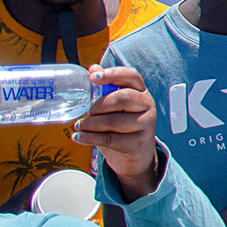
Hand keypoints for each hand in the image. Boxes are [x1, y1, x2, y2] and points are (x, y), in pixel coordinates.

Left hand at [74, 65, 161, 202]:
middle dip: (99, 105)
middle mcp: (147, 105)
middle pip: (123, 98)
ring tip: (80, 126)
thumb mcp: (115, 108)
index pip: (131, 76)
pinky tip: (78, 137)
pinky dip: (88, 138)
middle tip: (88, 112)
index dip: (113, 74)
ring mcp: (145, 125)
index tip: (93, 78)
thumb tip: (92, 68)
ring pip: (113, 121)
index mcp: (141, 92)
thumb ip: (105, 89)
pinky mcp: (137, 143)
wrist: (135, 158)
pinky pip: (108, 138)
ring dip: (90, 124)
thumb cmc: (121, 128)